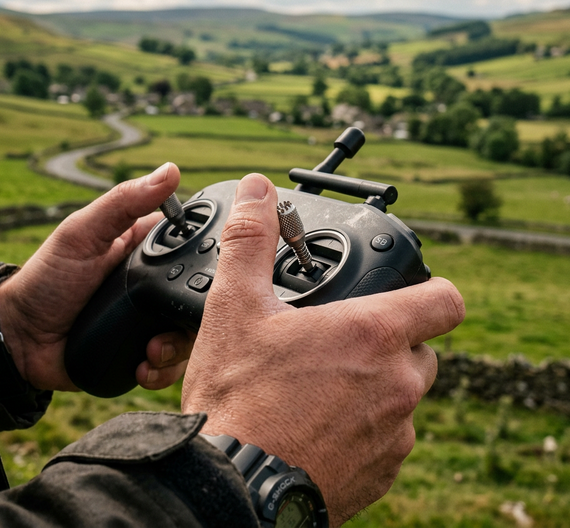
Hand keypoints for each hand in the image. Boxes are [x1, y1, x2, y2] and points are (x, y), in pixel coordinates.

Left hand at [0, 162, 194, 391]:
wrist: (21, 340)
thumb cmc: (47, 278)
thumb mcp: (83, 232)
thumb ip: (124, 202)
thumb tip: (171, 171)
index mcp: (148, 249)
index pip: (196, 244)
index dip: (212, 254)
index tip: (219, 268)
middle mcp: (156, 285)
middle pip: (201, 295)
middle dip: (198, 312)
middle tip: (181, 320)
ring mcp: (152, 320)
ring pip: (190, 332)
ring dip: (178, 345)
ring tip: (152, 349)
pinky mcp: (144, 352)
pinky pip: (171, 363)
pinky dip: (163, 369)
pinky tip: (143, 364)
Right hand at [182, 174, 464, 526]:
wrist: (232, 488)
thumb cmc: (238, 399)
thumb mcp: (236, 306)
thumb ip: (251, 240)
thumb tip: (255, 190)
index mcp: (372, 334)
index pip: (446, 300)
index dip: (431, 290)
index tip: (406, 292)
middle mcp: (397, 384)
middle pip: (420, 348)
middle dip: (388, 342)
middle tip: (338, 343)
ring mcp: (395, 434)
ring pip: (403, 396)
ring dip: (374, 386)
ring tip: (320, 387)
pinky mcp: (382, 474)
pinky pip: (389, 440)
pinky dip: (364, 429)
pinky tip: (317, 427)